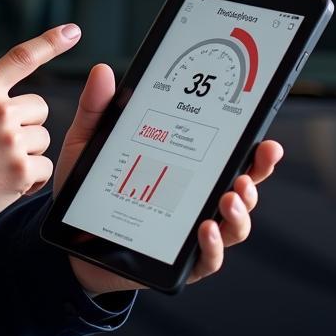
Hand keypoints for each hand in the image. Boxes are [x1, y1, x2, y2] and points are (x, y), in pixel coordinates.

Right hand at [0, 24, 81, 227]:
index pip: (21, 58)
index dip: (50, 42)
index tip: (71, 32)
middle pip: (39, 107)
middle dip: (25, 123)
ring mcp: (11, 140)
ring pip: (42, 138)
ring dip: (26, 151)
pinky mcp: (20, 171)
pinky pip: (43, 167)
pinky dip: (29, 178)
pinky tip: (6, 183)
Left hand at [53, 63, 283, 295]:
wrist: (70, 238)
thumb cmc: (91, 189)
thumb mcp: (91, 144)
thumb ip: (97, 109)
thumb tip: (103, 71)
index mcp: (187, 169)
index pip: (230, 158)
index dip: (254, 153)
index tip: (266, 141)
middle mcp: (198, 201)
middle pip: (242, 190)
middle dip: (255, 178)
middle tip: (248, 171)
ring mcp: (192, 234)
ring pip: (233, 227)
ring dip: (238, 214)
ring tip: (230, 197)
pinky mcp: (179, 263)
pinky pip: (207, 259)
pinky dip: (212, 246)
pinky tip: (206, 230)